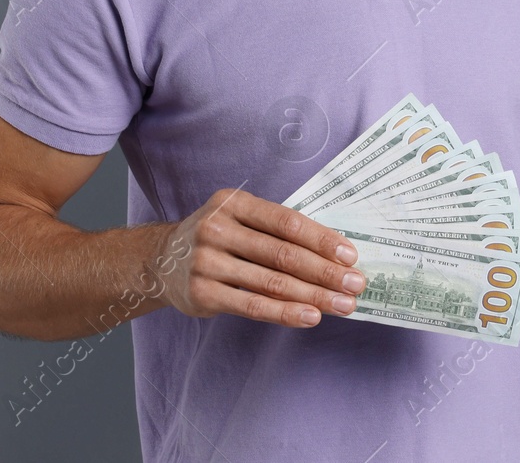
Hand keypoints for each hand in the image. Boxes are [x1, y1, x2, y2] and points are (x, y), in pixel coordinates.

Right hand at [158, 187, 366, 327]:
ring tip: (342, 305)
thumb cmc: (219, 239)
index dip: (322, 239)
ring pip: (272, 282)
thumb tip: (335, 254)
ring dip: (314, 296)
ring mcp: (206, 261)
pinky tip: (311, 316)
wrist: (163, 261)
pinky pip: (253, 306)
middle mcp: (217, 228)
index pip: (287, 221)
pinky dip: (286, 313)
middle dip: (325, 272)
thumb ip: (278, 231)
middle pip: (283, 254)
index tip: (351, 256)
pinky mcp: (202, 293)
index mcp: (234, 203)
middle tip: (356, 284)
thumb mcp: (241, 220)